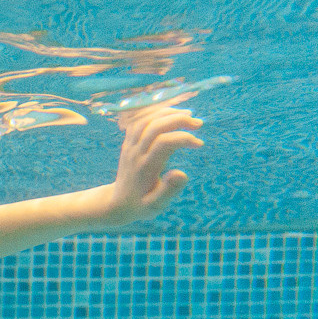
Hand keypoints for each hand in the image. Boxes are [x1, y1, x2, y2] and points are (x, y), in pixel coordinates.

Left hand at [105, 96, 203, 225]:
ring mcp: (129, 146)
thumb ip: (169, 191)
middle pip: (154, 126)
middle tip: (198, 124)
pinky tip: (170, 113)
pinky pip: (137, 120)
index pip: (164, 142)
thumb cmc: (141, 205)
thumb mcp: (156, 206)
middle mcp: (135, 153)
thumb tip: (182, 174)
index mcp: (145, 168)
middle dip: (178, 120)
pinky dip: (155, 112)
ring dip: (167, 112)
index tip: (199, 144)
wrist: (118, 203)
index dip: (184, 138)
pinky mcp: (127, 143)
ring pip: (145, 119)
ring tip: (188, 114)